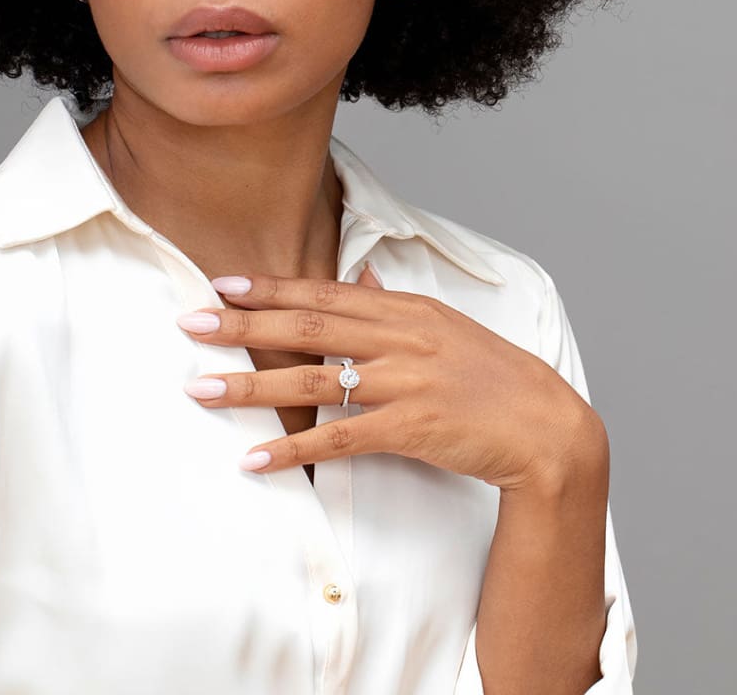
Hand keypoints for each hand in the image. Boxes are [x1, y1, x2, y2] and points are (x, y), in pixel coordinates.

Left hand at [177, 264, 604, 490]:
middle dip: (242, 325)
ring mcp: (405, 381)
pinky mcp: (412, 428)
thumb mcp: (446, 327)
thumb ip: (398, 304)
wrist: (547, 425)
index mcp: (405, 310)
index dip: (271, 288)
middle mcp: (400, 338)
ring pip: (312, 381)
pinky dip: (293, 449)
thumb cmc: (493, 375)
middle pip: (307, 327)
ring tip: (200, 389)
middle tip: (190, 322)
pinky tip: (254, 458)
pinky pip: (339, 439)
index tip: (222, 284)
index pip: (324, 292)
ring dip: (251, 386)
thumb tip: (367, 278)